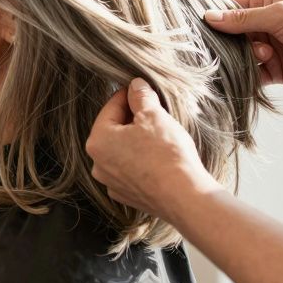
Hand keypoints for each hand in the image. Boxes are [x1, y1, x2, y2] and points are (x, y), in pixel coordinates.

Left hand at [87, 78, 220, 223]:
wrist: (184, 196)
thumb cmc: (166, 154)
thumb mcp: (154, 115)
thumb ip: (141, 97)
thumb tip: (136, 85)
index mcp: (98, 141)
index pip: (111, 108)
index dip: (128, 95)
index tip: (140, 90)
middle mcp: (98, 164)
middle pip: (114, 131)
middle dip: (132, 119)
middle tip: (154, 112)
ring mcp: (112, 182)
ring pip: (122, 152)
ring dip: (137, 141)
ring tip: (159, 136)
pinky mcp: (128, 196)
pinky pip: (131, 170)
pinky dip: (142, 162)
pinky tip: (158, 158)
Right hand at [205, 0, 282, 87]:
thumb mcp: (279, 15)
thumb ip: (243, 19)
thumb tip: (209, 17)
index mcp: (263, 1)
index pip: (228, 7)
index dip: (214, 16)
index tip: (201, 27)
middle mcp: (262, 24)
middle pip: (230, 34)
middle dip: (228, 42)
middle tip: (235, 46)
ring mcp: (267, 47)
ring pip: (238, 55)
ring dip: (244, 58)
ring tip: (266, 55)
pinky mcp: (274, 70)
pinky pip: (251, 74)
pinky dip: (247, 76)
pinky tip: (255, 73)